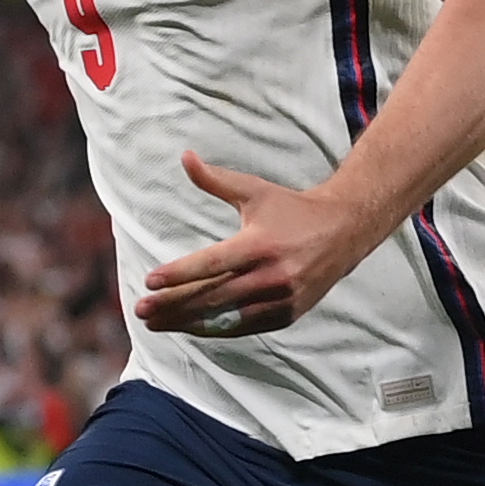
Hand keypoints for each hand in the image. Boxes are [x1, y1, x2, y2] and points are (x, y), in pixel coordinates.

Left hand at [135, 153, 380, 337]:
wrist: (344, 232)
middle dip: (173, 305)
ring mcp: (281, 300)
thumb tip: (184, 156)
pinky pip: (243, 327)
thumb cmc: (290, 208)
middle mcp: (272, 276)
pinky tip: (188, 327)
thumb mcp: (254, 191)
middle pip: (213, 296)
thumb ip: (216, 179)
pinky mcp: (287, 315)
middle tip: (140, 310)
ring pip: (226, 318)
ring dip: (187, 322)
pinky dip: (214, 329)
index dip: (179, 274)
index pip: (212, 264)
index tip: (148, 282)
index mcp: (261, 244)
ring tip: (155, 323)